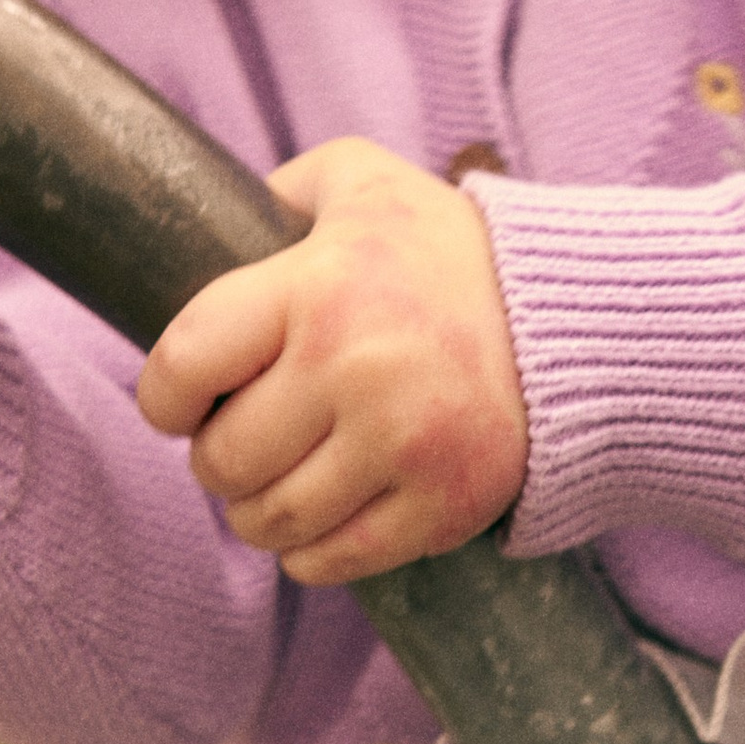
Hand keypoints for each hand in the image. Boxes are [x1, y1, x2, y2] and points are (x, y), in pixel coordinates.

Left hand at [136, 138, 527, 582]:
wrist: (579, 319)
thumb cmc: (452, 252)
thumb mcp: (365, 182)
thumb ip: (283, 191)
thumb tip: (213, 216)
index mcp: (323, 285)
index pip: (185, 365)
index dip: (165, 396)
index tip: (181, 400)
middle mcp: (357, 367)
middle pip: (223, 459)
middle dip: (216, 458)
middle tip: (241, 441)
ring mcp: (405, 444)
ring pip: (271, 519)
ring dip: (255, 513)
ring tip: (272, 485)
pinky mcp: (445, 504)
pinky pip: (334, 560)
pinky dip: (307, 554)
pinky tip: (317, 520)